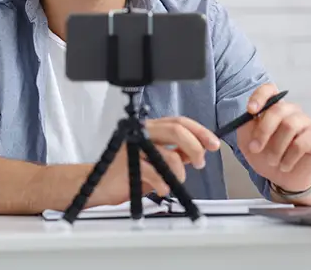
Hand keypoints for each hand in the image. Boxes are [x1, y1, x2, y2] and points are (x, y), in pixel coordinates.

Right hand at [93, 117, 220, 205]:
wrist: (97, 182)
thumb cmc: (126, 171)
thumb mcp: (155, 159)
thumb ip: (174, 153)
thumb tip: (196, 152)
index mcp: (150, 128)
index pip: (179, 122)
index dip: (199, 132)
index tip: (213, 144)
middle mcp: (142, 132)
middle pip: (176, 130)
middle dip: (195, 147)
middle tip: (200, 162)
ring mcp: (134, 146)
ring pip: (169, 154)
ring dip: (179, 172)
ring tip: (176, 181)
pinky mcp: (128, 163)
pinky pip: (155, 173)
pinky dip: (164, 184)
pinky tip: (162, 188)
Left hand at [236, 84, 310, 194]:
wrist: (281, 177)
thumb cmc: (264, 155)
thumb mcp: (247, 142)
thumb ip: (244, 127)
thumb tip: (247, 116)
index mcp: (272, 108)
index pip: (269, 89)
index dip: (260, 96)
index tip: (251, 111)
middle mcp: (290, 111)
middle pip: (278, 109)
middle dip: (263, 131)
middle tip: (255, 148)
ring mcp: (305, 122)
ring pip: (289, 125)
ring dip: (276, 148)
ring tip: (272, 161)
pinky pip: (301, 143)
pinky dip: (288, 158)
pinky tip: (284, 166)